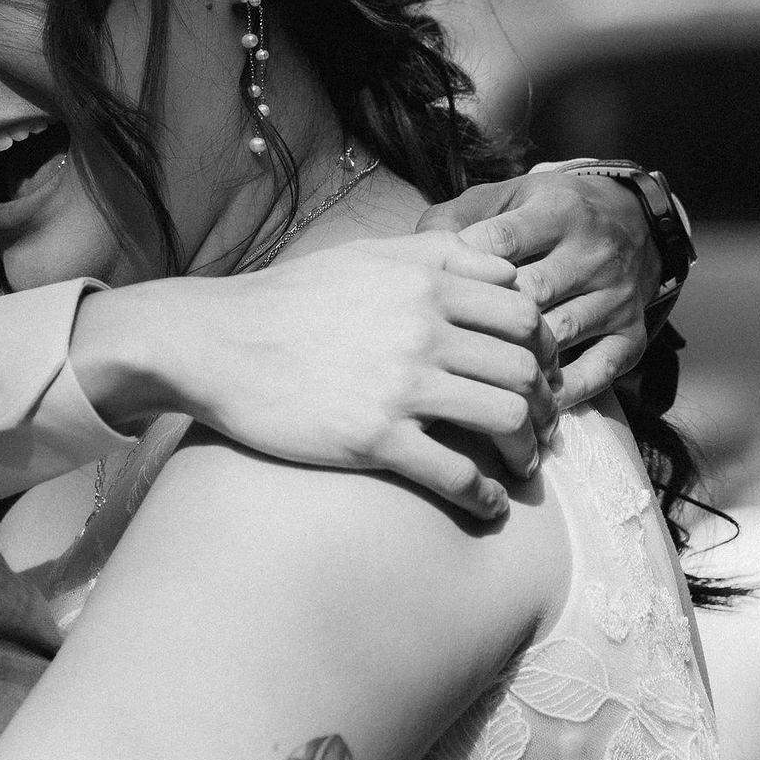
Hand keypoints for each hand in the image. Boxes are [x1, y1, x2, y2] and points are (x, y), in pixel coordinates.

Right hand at [83, 236, 556, 522]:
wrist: (213, 343)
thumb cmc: (286, 301)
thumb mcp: (364, 255)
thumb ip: (432, 253)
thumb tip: (488, 261)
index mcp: (426, 282)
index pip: (525, 313)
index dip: (544, 349)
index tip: (539, 375)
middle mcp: (424, 327)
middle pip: (526, 368)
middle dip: (545, 405)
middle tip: (541, 429)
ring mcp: (401, 384)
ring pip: (506, 418)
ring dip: (526, 451)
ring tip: (520, 467)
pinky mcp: (374, 437)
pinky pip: (456, 474)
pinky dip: (484, 496)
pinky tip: (486, 506)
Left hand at [422, 170, 661, 405]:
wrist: (635, 222)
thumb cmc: (547, 215)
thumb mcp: (508, 198)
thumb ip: (459, 218)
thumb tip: (415, 255)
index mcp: (557, 212)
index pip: (503, 242)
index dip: (464, 270)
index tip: (432, 293)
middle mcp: (592, 253)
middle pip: (530, 294)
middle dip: (486, 320)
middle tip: (443, 346)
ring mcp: (615, 298)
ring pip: (560, 335)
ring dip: (516, 361)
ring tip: (473, 382)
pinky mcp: (631, 335)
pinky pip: (598, 372)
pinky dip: (561, 392)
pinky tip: (526, 403)